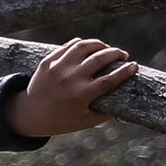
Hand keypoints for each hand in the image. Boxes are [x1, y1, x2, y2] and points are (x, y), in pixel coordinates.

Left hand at [9, 37, 139, 138]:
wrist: (30, 114)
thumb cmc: (61, 120)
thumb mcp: (84, 122)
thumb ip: (105, 114)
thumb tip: (126, 104)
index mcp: (81, 95)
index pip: (109, 80)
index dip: (125, 72)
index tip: (135, 66)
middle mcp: (70, 79)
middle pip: (99, 59)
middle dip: (115, 54)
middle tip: (123, 55)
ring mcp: (58, 68)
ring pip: (84, 47)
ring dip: (100, 44)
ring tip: (107, 48)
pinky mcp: (48, 61)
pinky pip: (69, 46)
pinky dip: (82, 44)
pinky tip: (91, 47)